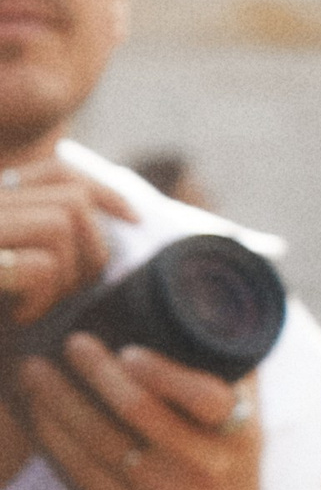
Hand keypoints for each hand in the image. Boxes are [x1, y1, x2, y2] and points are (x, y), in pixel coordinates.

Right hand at [0, 149, 130, 327]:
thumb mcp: (18, 270)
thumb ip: (45, 241)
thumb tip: (123, 219)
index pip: (57, 170)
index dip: (105, 190)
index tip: (134, 219)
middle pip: (71, 200)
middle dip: (91, 251)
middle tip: (67, 293)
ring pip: (61, 225)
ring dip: (65, 276)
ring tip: (35, 306)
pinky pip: (40, 265)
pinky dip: (41, 300)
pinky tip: (17, 318)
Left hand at [14, 338, 262, 489]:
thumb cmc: (227, 464)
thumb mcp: (246, 423)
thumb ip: (229, 371)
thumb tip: (199, 300)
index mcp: (241, 435)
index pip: (209, 399)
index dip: (166, 375)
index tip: (128, 350)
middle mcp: (211, 471)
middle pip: (142, 417)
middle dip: (98, 375)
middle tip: (71, 342)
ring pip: (106, 446)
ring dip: (64, 404)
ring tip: (37, 372)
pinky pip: (90, 478)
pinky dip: (60, 442)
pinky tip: (41, 414)